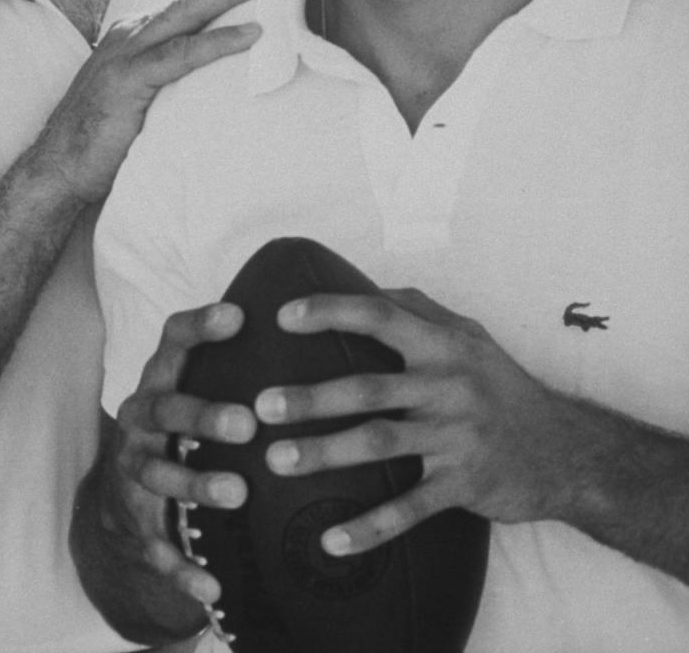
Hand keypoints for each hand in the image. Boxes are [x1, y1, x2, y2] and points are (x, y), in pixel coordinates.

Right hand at [33, 0, 268, 201]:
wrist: (58, 168)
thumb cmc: (100, 141)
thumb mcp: (138, 99)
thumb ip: (165, 82)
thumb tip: (209, 85)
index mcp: (130, 38)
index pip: (178, 6)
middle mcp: (127, 37)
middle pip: (186, 0)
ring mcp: (126, 55)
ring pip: (186, 15)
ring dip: (228, 0)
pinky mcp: (129, 80)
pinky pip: (182, 53)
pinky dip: (219, 41)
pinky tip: (248, 36)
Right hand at [105, 302, 255, 607]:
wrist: (120, 500)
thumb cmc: (181, 429)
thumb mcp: (193, 389)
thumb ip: (235, 364)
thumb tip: (313, 322)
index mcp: (160, 380)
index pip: (172, 340)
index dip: (200, 326)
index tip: (238, 316)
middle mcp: (140, 420)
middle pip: (164, 409)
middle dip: (203, 415)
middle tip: (247, 424)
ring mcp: (134, 473)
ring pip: (158, 476)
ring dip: (196, 485)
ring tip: (237, 493)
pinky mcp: (137, 525)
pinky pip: (158, 548)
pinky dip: (184, 569)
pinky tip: (213, 586)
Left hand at [254, 287, 593, 555]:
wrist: (567, 451)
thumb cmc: (503, 387)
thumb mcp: (470, 337)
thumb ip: (420, 310)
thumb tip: (366, 288)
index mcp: (443, 343)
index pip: (380, 315)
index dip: (330, 311)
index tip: (283, 316)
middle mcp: (448, 384)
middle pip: (368, 387)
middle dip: (311, 397)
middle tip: (260, 407)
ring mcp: (456, 436)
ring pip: (380, 444)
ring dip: (325, 454)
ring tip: (277, 460)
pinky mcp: (464, 484)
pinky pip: (410, 508)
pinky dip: (371, 526)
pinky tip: (332, 540)